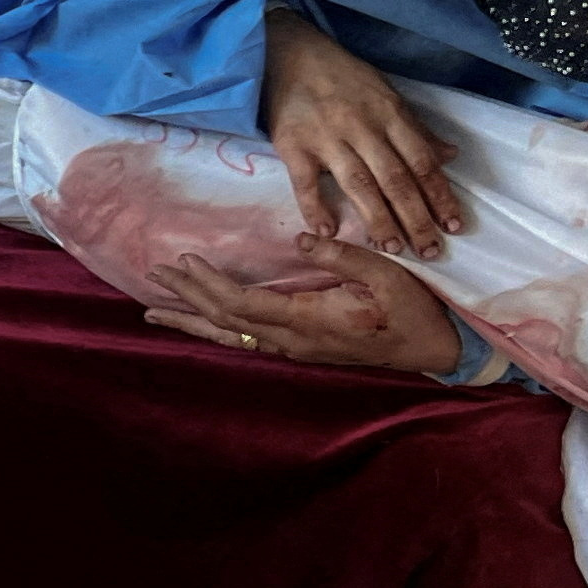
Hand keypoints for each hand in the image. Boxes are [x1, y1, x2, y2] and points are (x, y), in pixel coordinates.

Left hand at [143, 235, 465, 375]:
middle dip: (187, 298)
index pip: (243, 305)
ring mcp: (295, 349)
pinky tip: (200, 324)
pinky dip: (216, 330)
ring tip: (154, 311)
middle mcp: (293, 341)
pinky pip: (247, 341)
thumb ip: (343, 255)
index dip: (209, 284)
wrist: (433, 349)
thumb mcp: (386, 273)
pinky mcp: (300, 349)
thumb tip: (301, 239)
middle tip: (154, 275)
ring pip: (231, 337)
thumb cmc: (413, 309)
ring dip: (192, 321)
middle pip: (226, 321)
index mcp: (309, 320)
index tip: (185, 259)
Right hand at [261, 7, 462, 256]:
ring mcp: (326, 137)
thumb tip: (450, 155)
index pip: (421, 161)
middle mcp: (362, 127)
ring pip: (358, 184)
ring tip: (393, 249)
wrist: (287, 52)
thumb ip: (415, 128)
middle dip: (416, 217)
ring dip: (378, 219)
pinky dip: (315, 208)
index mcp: (389, 114)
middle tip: (430, 251)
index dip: (439, 195)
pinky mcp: (292, 144)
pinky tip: (328, 233)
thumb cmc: (341, 76)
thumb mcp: (386, 93)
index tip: (454, 225)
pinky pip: (305, 182)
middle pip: (395, 179)